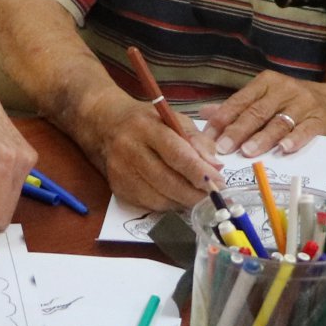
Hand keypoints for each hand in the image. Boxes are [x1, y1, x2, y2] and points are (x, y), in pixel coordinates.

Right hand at [75, 93, 222, 212]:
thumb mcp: (175, 120)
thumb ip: (198, 141)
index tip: (219, 182)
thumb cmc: (147, 122)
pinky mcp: (118, 188)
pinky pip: (149, 205)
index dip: (200, 172)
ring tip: (199, 198)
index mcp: (146, 127)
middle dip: (195, 193)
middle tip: (214, 197)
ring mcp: (121, 172)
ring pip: (159, 197)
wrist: (106, 126)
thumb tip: (216, 167)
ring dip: (184, 202)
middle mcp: (130, 150)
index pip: (176, 154)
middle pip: (167, 180)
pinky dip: (168, 204)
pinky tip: (178, 197)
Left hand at [202, 71, 325, 158]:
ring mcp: (304, 103)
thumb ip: (238, 106)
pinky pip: (306, 130)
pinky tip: (284, 150)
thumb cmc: (294, 103)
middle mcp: (284, 89)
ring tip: (248, 151)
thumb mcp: (266, 98)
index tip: (208, 137)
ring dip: (263, 138)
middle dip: (238, 131)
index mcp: (266, 83)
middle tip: (223, 147)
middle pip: (257, 112)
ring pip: (279, 122)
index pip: (240, 101)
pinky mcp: (321, 118)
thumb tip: (205, 114)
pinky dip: (295, 140)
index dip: (223, 120)